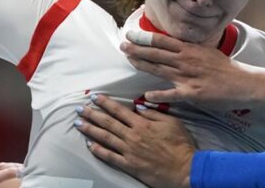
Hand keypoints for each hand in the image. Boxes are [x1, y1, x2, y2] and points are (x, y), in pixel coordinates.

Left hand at [74, 94, 194, 187]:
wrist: (186, 168)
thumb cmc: (181, 145)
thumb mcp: (172, 122)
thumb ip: (153, 113)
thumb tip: (138, 106)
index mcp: (142, 124)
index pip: (119, 110)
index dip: (105, 103)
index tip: (94, 97)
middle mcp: (133, 136)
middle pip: (108, 122)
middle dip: (92, 114)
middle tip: (79, 108)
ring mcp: (129, 151)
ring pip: (105, 138)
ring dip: (90, 129)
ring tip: (78, 124)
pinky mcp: (130, 165)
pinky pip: (110, 157)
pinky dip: (98, 151)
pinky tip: (89, 145)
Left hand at [123, 31, 261, 108]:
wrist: (244, 83)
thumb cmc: (225, 68)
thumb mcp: (206, 51)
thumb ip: (189, 49)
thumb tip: (173, 43)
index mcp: (189, 49)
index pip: (162, 41)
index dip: (144, 38)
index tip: (130, 35)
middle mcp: (186, 60)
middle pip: (156, 53)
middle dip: (137, 49)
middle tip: (122, 46)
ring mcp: (188, 76)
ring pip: (160, 69)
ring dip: (142, 65)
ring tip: (128, 61)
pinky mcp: (192, 93)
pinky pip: (172, 94)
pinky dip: (159, 95)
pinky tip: (146, 96)